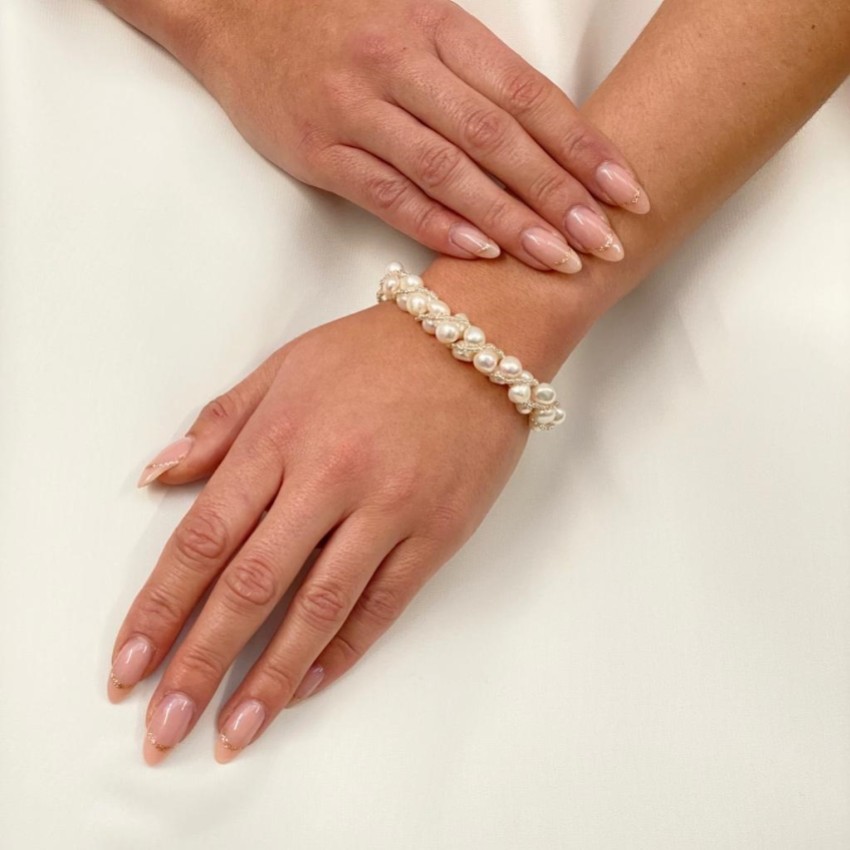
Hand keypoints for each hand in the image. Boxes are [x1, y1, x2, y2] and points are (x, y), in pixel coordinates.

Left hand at [109, 259, 587, 763]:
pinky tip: (308, 686)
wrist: (480, 339)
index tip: (128, 665)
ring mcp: (389, 509)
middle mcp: (330, 478)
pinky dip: (343, 650)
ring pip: (319, 608)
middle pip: (252, 585)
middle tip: (164, 728)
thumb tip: (157, 477)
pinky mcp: (436, 531)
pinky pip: (384, 603)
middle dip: (200, 663)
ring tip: (233, 734)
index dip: (160, 607)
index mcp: (282, 437)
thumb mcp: (287, 366)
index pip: (204, 537)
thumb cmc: (376, 350)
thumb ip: (220, 424)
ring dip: (270, 679)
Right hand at [120, 0, 648, 269]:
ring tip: (556, 260)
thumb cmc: (340, 21)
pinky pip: (387, 193)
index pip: (527, 94)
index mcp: (438, 26)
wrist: (236, 11)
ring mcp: (357, 108)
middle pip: (497, 138)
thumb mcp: (416, 22)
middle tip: (604, 241)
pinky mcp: (321, 150)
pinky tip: (479, 253)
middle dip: (558, 194)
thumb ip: (475, 75)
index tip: (625, 190)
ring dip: (507, 220)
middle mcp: (402, 63)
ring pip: (447, 171)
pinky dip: (436, 224)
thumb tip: (545, 142)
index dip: (582, 146)